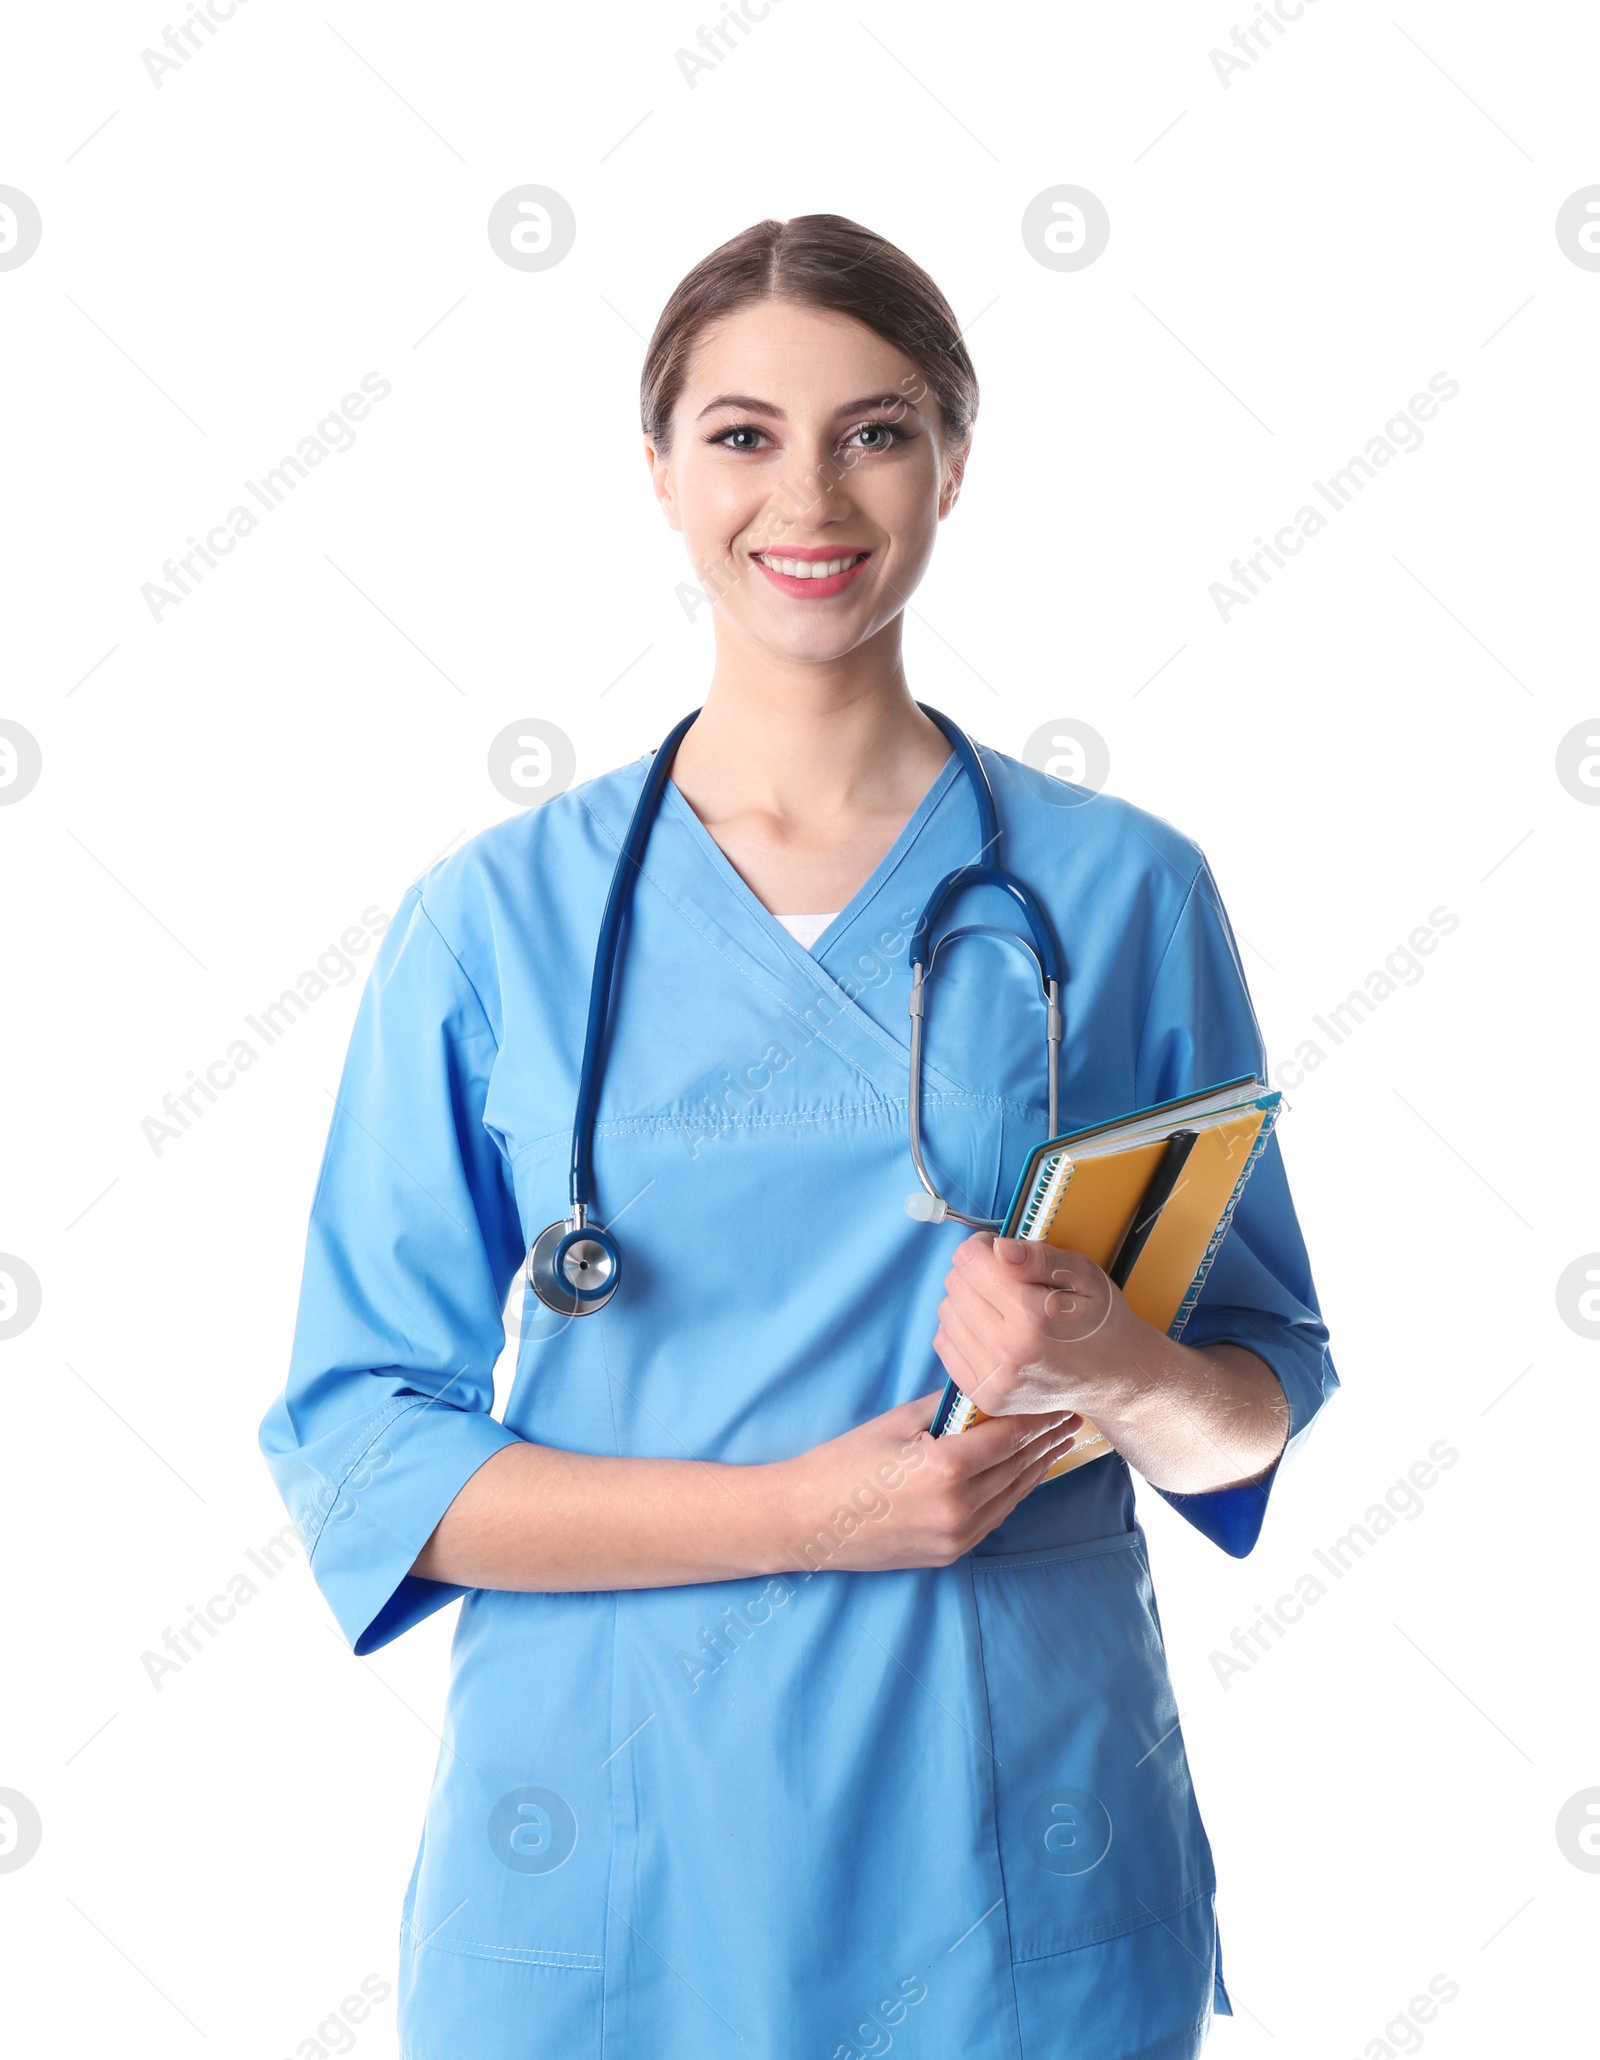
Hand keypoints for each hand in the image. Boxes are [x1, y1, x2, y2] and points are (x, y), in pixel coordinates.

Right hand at [776, 1391, 1080, 1572]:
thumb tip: (980, 1390)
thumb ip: (944, 1408)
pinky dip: (1013, 1492)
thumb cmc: (842, 1465)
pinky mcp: (949, 1553)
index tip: (1058, 1398)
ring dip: (1037, 1467)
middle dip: (1046, 1438)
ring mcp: (956, 1535)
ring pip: (1012, 1495)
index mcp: (945, 1468)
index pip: (1009, 1436)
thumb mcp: (894, 1423)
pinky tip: (1023, 1474)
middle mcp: (959, 1507)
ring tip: (1056, 1442)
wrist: (805, 1522)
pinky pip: (994, 1518)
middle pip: (1018, 1466)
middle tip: (1069, 1415)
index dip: (1038, 1416)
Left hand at [933, 1234, 1147, 1418]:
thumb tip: (999, 1248)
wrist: (1113, 1378)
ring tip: (998, 1305)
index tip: (997, 1251)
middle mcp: (1008, 1351)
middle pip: (954, 1286)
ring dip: (966, 1301)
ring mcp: (995, 1380)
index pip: (968, 1262)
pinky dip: (961, 1330)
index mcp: (1032, 1315)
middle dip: (974, 1272)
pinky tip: (989, 1328)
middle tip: (1002, 1277)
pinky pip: (944, 1345)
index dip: (980, 1246)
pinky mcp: (986, 1396)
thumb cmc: (1099, 1320)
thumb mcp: (1083, 1275)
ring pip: (946, 1314)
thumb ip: (1039, 1257)